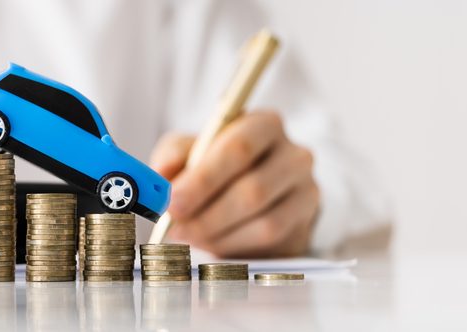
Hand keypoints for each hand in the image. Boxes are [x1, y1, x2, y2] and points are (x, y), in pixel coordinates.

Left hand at [150, 111, 318, 257]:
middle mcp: (295, 155)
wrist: (255, 191)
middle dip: (207, 214)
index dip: (204, 178)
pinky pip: (271, 244)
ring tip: (188, 235)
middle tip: (174, 227)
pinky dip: (234, 247)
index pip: (239, 147)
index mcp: (265, 125)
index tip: (172, 201)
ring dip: (218, 234)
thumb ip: (174, 155)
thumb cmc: (218, 164)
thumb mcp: (191, 149)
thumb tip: (160, 174)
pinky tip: (212, 242)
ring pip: (265, 222)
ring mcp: (306, 192)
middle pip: (253, 189)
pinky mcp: (305, 225)